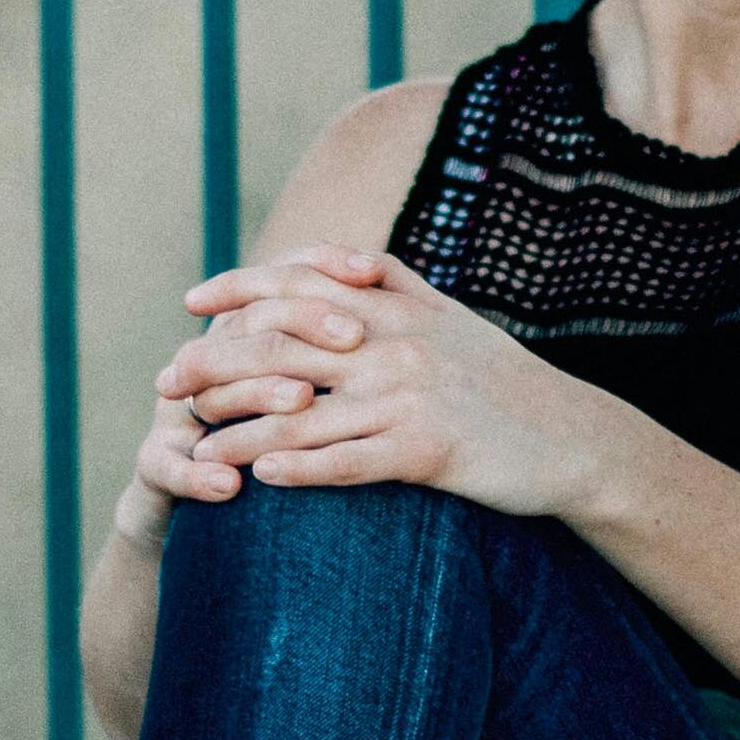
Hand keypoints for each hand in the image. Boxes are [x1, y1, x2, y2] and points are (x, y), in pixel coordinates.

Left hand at [154, 245, 607, 519]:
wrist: (575, 439)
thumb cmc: (502, 382)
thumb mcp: (447, 316)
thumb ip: (387, 281)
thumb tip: (329, 259)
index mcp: (395, 305)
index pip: (298, 283)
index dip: (238, 289)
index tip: (191, 303)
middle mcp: (394, 342)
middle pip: (281, 347)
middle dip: (213, 364)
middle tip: (165, 384)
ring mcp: (410, 397)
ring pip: (301, 411)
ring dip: (238, 430)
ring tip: (194, 446)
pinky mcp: (428, 451)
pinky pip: (348, 462)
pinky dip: (298, 470)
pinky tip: (258, 479)